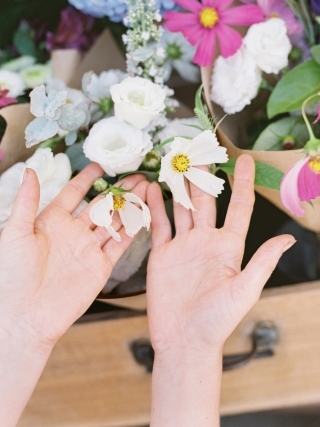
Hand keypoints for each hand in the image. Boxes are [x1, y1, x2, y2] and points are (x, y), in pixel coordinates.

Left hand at [0, 164, 147, 348]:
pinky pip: (120, 244)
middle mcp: (73, 232)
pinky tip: (144, 215)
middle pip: (101, 205)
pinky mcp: (100, 266)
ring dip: (130, 206)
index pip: (74, 193)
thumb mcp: (14, 232)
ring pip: (114, 221)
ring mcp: (88, 249)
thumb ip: (26, 201)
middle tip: (137, 175)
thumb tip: (30, 170)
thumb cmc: (11, 275)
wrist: (24, 316)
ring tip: (146, 189)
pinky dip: (132, 230)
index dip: (87, 179)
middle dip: (119, 190)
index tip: (102, 164)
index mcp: (51, 221)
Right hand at [146, 154, 294, 354]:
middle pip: (207, 201)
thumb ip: (262, 261)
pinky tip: (152, 189)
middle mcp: (206, 241)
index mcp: (228, 247)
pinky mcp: (162, 255)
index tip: (245, 161)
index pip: (239, 208)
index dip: (243, 184)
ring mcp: (183, 246)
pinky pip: (159, 225)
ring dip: (179, 186)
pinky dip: (156, 207)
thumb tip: (289, 238)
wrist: (184, 340)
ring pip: (182, 208)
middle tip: (201, 151)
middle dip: (204, 177)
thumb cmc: (218, 320)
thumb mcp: (244, 290)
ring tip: (176, 162)